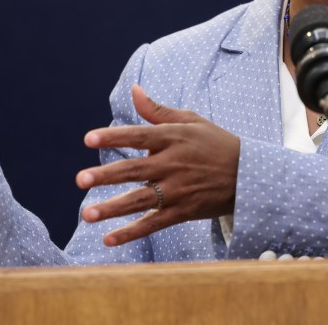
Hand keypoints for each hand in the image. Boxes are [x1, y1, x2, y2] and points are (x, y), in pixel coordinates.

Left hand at [75, 85, 239, 246]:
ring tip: (87, 215)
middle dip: (106, 175)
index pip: (138, 136)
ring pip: (141, 200)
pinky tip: (108, 238)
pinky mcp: (183, 211)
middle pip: (135, 170)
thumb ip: (158, 110)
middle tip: (80, 179)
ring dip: (113, 209)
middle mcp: (173, 164)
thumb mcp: (190, 121)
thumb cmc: (214, 143)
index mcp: (173, 138)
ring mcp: (178, 190)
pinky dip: (132, 232)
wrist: (247, 174)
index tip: (88, 138)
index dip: (114, 136)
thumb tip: (134, 90)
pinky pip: (154, 224)